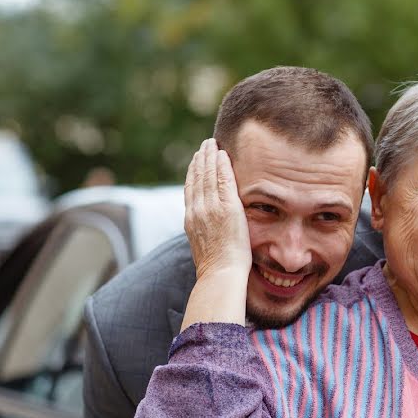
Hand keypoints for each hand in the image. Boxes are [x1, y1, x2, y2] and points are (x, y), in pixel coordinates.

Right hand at [184, 138, 251, 280]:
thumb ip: (204, 234)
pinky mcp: (227, 207)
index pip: (190, 190)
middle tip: (204, 146)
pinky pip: (223, 179)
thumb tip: (207, 234)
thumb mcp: (204, 248)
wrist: (220, 274)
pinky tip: (223, 154)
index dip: (193, 173)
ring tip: (211, 144)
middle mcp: (197, 210)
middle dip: (200, 160)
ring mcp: (211, 208)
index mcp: (191, 220)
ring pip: (208, 175)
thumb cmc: (217, 269)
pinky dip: (221, 165)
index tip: (196, 161)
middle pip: (197, 178)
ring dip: (209, 156)